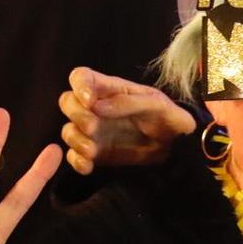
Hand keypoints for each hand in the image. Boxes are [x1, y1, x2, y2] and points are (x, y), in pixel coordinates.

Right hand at [58, 67, 196, 173]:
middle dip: (75, 114)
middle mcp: (95, 108)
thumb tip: (97, 106)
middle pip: (67, 102)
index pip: (81, 77)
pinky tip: (89, 166)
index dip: (79, 85)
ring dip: (75, 139)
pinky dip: (76, 161)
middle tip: (92, 126)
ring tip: (92, 150)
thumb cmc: (166, 116)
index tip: (89, 100)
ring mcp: (93, 131)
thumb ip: (128, 102)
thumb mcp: (155, 104)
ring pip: (68, 130)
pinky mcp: (95, 153)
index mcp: (109, 89)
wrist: (175, 145)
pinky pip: (74, 156)